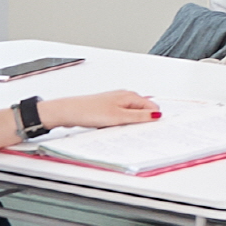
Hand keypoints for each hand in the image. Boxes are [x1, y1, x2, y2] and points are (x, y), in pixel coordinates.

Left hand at [40, 91, 160, 131]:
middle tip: (130, 130)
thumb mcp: (119, 117)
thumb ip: (140, 116)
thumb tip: (157, 115)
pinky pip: (120, 118)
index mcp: (130, 95)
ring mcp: (115, 102)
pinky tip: (109, 127)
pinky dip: (117, 124)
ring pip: (130, 115)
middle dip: (139, 122)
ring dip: (127, 124)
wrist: (68, 112)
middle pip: (142, 111)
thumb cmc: (90, 111)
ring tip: (116, 128)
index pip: (152, 107)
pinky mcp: (107, 109)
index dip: (152, 119)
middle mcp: (123, 96)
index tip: (148, 129)